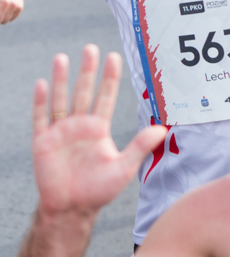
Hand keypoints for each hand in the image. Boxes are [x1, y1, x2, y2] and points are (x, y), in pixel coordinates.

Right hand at [32, 46, 166, 219]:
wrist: (71, 208)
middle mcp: (80, 125)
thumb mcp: (124, 167)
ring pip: (60, 100)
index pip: (106, 96)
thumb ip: (140, 146)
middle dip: (87, 71)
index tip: (114, 56)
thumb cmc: (99, 190)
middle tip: (90, 48)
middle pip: (84, 92)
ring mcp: (60, 132)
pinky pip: (40, 118)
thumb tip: (163, 128)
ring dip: (61, 79)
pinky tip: (42, 84)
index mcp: (99, 128)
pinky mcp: (42, 142)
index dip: (110, 77)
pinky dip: (40, 102)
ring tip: (62, 57)